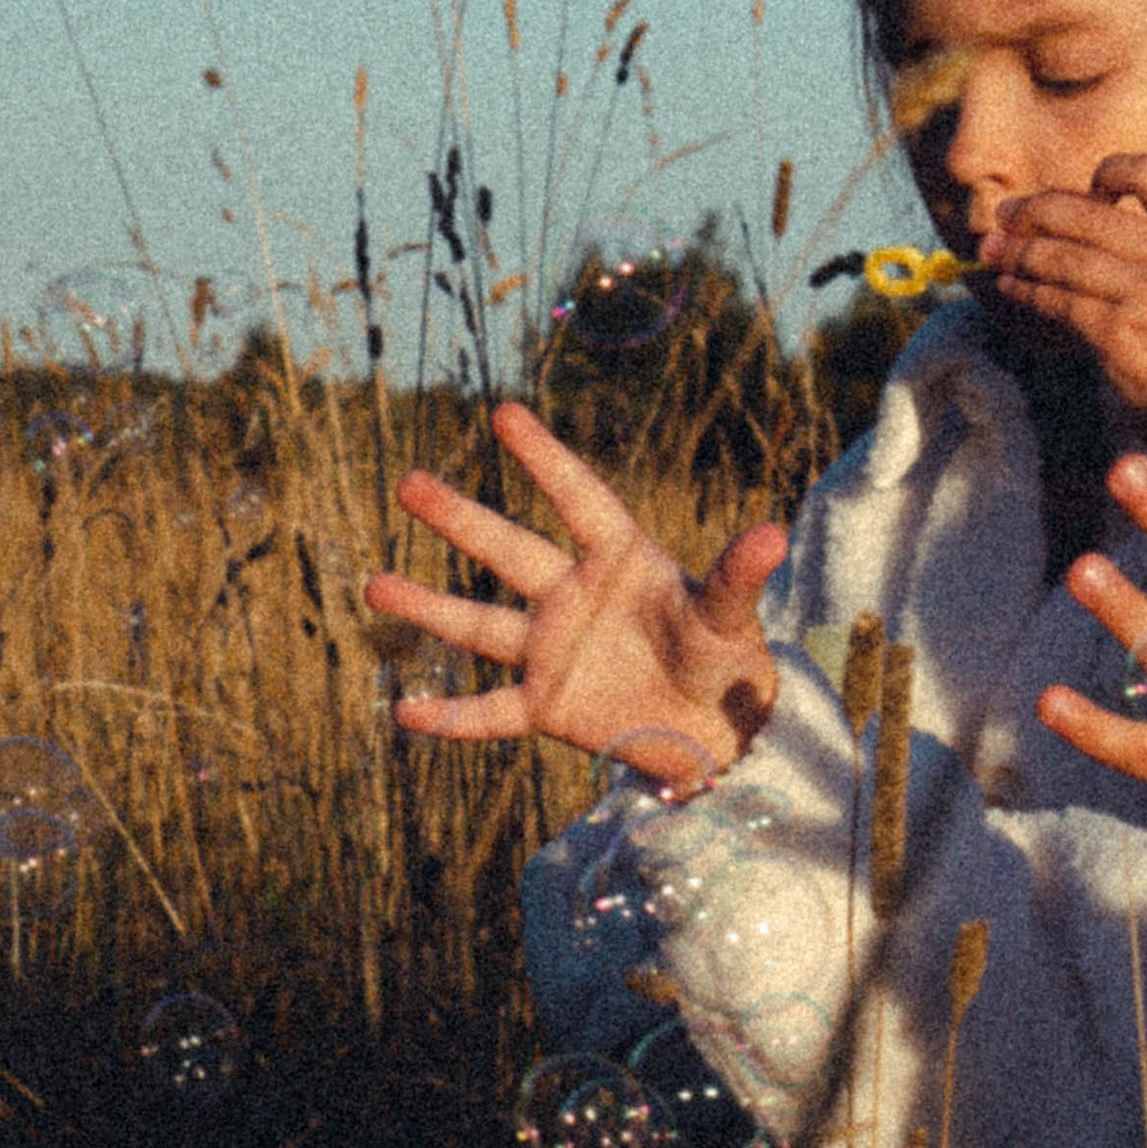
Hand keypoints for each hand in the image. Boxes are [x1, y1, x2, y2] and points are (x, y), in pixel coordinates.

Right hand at [366, 401, 786, 784]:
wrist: (720, 732)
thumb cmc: (727, 660)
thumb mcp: (730, 619)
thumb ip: (738, 578)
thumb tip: (774, 534)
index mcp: (621, 562)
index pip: (577, 500)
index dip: (545, 460)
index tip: (505, 415)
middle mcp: (574, 597)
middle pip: (508, 552)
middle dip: (459, 519)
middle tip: (408, 484)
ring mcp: (554, 652)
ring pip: (480, 626)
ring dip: (428, 606)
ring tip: (372, 584)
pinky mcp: (546, 708)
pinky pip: (488, 712)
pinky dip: (450, 717)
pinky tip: (403, 712)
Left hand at [974, 152, 1146, 415]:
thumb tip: (1069, 218)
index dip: (1111, 171)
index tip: (1086, 188)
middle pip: (1090, 215)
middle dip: (1036, 212)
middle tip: (1003, 215)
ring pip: (1067, 260)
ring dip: (1020, 253)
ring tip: (992, 252)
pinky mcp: (1121, 334)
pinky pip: (1061, 303)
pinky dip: (1028, 292)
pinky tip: (1012, 288)